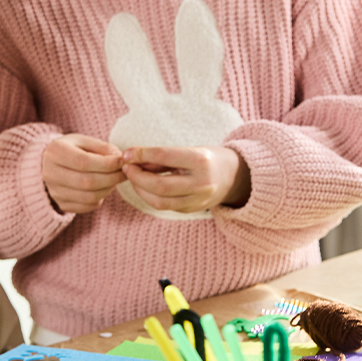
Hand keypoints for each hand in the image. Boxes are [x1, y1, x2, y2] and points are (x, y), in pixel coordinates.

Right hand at [43, 134, 124, 214]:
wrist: (47, 165)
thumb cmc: (70, 150)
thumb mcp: (83, 141)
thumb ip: (102, 148)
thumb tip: (119, 159)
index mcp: (55, 152)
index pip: (83, 162)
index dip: (107, 164)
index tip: (122, 161)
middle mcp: (50, 174)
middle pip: (87, 182)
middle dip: (111, 178)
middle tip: (124, 172)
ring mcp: (55, 192)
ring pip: (89, 197)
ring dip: (108, 189)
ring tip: (115, 180)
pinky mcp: (61, 204)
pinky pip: (87, 206)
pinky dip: (100, 198)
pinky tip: (103, 188)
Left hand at [121, 145, 250, 212]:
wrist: (235, 177)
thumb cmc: (208, 159)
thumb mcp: (189, 150)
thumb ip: (162, 157)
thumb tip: (132, 159)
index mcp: (200, 161)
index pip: (164, 156)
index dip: (141, 154)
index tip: (126, 153)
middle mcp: (201, 183)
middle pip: (159, 185)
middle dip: (137, 177)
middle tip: (126, 168)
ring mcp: (197, 200)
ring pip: (159, 201)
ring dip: (140, 189)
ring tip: (133, 177)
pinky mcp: (192, 210)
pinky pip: (165, 206)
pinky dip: (150, 196)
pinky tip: (144, 187)